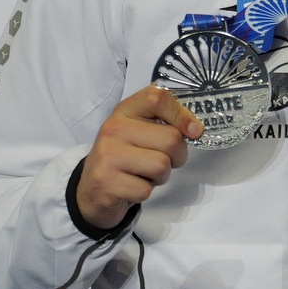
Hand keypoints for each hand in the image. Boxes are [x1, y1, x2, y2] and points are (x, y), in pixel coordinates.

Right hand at [79, 85, 203, 229]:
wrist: (91, 189)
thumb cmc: (126, 157)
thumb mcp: (142, 131)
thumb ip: (168, 122)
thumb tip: (196, 129)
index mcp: (125, 111)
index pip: (157, 98)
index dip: (182, 114)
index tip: (193, 130)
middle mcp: (113, 128)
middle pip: (171, 138)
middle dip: (178, 156)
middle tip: (162, 160)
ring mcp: (107, 155)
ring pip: (161, 165)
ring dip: (161, 175)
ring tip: (145, 173)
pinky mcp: (105, 182)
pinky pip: (146, 189)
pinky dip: (145, 191)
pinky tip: (131, 185)